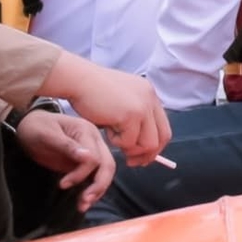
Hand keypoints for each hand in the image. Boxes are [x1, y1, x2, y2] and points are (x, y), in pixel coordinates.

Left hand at [15, 105, 115, 206]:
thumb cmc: (35, 127)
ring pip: (104, 173)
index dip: (81, 174)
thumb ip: (67, 146)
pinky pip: (95, 177)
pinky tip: (83, 201)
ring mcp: (91, 151)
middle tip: (84, 202)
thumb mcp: (47, 134)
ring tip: (83, 206)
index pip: (94, 157)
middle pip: (107, 165)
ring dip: (97, 191)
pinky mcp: (84, 163)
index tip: (62, 184)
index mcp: (86, 131)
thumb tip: (88, 158)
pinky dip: (92, 189)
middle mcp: (94, 141)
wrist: (28, 126)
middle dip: (98, 186)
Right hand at [50, 59, 174, 167]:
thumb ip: (134, 117)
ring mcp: (143, 106)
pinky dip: (117, 142)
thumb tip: (144, 146)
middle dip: (147, 154)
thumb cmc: (92, 92)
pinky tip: (106, 131)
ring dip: (129, 148)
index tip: (142, 156)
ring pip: (148, 143)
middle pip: (162, 137)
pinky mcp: (131, 114)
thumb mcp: (120, 102)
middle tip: (132, 162)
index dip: (155, 146)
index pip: (163, 127)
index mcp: (149, 94)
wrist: (78, 80)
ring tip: (113, 138)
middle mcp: (150, 98)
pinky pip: (129, 142)